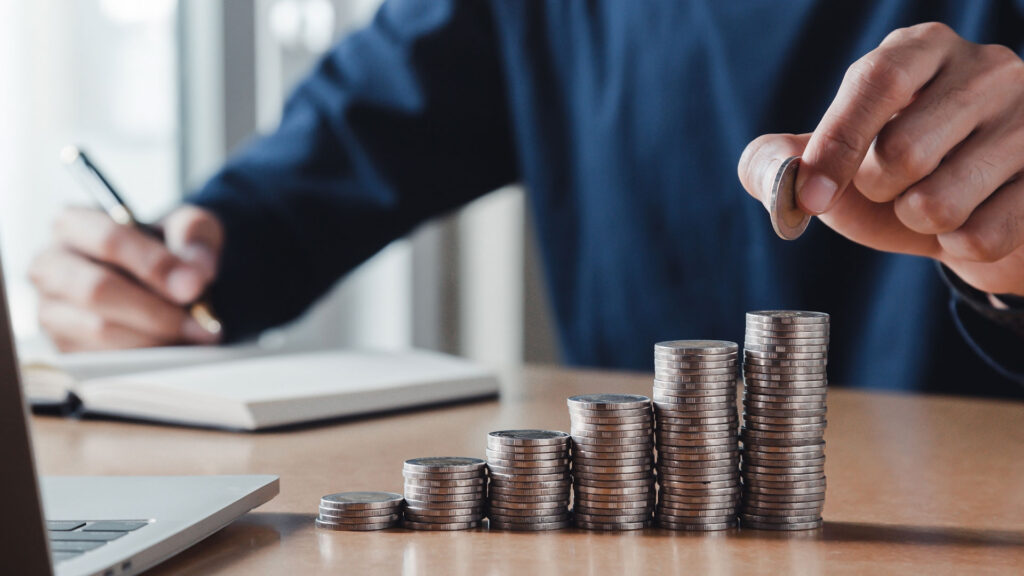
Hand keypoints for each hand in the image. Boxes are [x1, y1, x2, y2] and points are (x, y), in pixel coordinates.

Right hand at [29, 205, 223, 350]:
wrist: (158, 278)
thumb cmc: (167, 247)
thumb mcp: (187, 227)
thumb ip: (194, 238)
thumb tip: (195, 277)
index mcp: (73, 224)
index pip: (109, 240)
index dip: (154, 264)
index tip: (194, 286)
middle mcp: (50, 266)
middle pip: (96, 289)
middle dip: (155, 310)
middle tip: (200, 322)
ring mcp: (51, 310)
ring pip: (99, 329)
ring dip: (155, 337)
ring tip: (195, 335)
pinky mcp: (63, 346)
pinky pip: (103, 359)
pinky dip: (145, 358)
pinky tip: (175, 348)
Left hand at [739, 22, 1023, 296]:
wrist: (976, 214)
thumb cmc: (894, 177)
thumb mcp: (833, 162)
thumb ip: (782, 160)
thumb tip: (772, 172)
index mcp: (920, 50)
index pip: (877, 82)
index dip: (835, 146)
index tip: (811, 199)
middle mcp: (987, 69)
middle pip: (903, 152)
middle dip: (878, 192)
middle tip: (894, 186)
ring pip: (940, 202)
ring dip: (917, 223)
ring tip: (932, 202)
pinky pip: (982, 237)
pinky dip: (958, 247)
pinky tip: (972, 220)